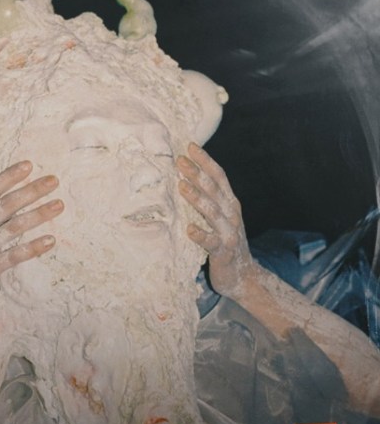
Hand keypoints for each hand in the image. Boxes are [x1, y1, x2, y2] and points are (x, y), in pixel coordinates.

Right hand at [0, 161, 63, 312]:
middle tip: (54, 180)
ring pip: (15, 227)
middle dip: (32, 190)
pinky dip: (33, 248)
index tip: (29, 165)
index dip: (9, 176)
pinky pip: (15, 255)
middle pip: (7, 205)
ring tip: (59, 205)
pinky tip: (51, 240)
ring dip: (39, 215)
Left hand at [177, 143, 254, 298]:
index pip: (219, 176)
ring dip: (197, 198)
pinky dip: (200, 235)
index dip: (205, 161)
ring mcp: (229, 232)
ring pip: (212, 211)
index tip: (190, 146)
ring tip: (181, 186)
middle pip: (214, 190)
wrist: (244, 276)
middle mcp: (232, 214)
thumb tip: (185, 178)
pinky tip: (189, 229)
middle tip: (179, 161)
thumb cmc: (225, 243)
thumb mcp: (219, 218)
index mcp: (230, 203)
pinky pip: (211, 241)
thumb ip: (209, 200)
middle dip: (197, 173)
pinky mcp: (224, 251)